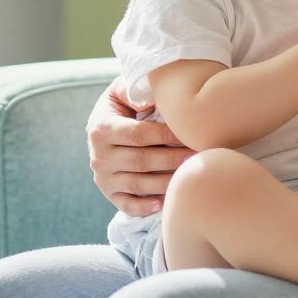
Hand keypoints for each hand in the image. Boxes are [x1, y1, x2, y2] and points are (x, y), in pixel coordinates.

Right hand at [86, 78, 195, 215]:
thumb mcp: (121, 91)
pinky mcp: (109, 193)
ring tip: (190, 175)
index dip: (166, 135)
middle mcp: (99, 156)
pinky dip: (144, 207)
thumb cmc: (121, 105)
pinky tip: (163, 204)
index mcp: (101, 129)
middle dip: (173, 159)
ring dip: (166, 182)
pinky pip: (127, 204)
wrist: (101, 128)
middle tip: (198, 156)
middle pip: (141, 161)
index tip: (189, 133)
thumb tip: (150, 98)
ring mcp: (103, 178)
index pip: (138, 134)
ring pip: (138, 184)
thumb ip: (134, 90)